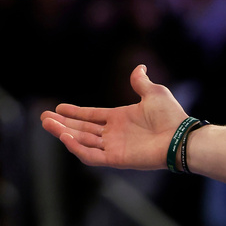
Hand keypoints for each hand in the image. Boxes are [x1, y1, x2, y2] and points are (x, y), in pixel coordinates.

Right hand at [40, 65, 188, 169]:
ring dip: (64, 133)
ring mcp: (114, 147)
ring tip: (47, 124)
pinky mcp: (116, 159)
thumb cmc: (170, 116)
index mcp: (119, 119)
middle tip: (43, 117)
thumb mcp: (154, 92)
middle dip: (62, 123)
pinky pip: (92, 155)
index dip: (74, 112)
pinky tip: (65, 137)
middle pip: (81, 129)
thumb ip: (140, 82)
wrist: (181, 136)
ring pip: (82, 141)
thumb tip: (139, 67)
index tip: (58, 107)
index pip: (91, 116)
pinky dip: (77, 148)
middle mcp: (113, 134)